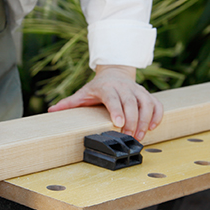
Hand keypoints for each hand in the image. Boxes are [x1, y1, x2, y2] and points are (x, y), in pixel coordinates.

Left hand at [48, 65, 162, 140]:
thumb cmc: (97, 88)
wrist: (114, 73)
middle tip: (129, 136)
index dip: (117, 110)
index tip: (118, 123)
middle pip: (131, 103)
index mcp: (106, 88)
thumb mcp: (82, 94)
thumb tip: (51, 111)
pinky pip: (156, 104)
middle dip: (132, 121)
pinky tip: (153, 127)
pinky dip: (157, 115)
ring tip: (140, 136)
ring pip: (146, 104)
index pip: (113, 98)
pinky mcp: (147, 94)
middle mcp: (124, 87)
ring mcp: (137, 90)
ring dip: (146, 121)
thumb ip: (68, 103)